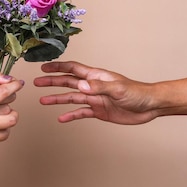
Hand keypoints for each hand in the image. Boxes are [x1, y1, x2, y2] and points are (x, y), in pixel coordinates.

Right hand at [34, 61, 156, 124]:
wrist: (150, 106)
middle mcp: (93, 86)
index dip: (58, 67)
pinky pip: (81, 112)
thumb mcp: (118, 89)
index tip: (43, 67)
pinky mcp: (99, 111)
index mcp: (96, 76)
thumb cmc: (137, 93)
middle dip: (52, 82)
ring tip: (43, 101)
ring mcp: (95, 98)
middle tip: (36, 83)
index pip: (73, 69)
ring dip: (57, 98)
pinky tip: (62, 118)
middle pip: (68, 82)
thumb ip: (98, 87)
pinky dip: (71, 115)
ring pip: (72, 98)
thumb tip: (79, 86)